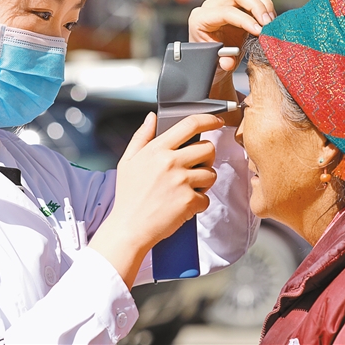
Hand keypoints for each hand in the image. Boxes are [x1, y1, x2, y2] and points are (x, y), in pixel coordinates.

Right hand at [88, 112, 223, 286]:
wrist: (129, 228)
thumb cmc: (128, 197)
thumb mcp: (128, 161)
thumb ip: (141, 136)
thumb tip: (151, 117)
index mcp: (157, 149)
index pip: (189, 125)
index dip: (208, 119)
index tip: (217, 120)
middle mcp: (170, 162)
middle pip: (208, 148)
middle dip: (207, 157)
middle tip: (196, 167)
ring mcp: (181, 181)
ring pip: (211, 173)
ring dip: (204, 182)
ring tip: (187, 189)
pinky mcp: (189, 200)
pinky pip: (206, 198)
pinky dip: (198, 204)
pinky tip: (183, 205)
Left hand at [188, 0, 274, 73]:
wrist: (214, 59)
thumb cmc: (213, 61)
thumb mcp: (217, 65)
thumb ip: (223, 63)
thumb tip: (228, 62)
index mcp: (201, 19)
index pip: (225, 12)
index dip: (245, 20)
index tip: (259, 31)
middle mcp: (211, 6)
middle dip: (257, 6)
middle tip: (268, 24)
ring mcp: (225, 2)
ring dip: (264, 4)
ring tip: (271, 22)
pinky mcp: (238, 4)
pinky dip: (266, 7)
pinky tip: (270, 21)